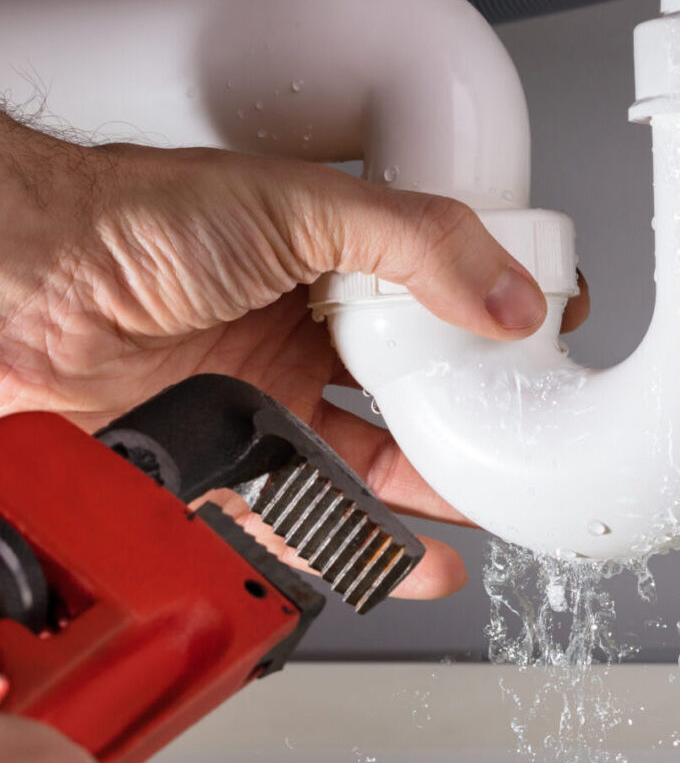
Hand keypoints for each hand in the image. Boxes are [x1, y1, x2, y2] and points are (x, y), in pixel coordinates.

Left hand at [0, 114, 588, 596]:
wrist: (21, 280)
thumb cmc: (136, 217)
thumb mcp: (302, 204)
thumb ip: (417, 242)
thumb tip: (507, 294)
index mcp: (335, 260)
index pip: (443, 292)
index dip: (496, 316)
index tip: (545, 343)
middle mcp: (306, 329)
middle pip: (415, 386)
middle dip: (473, 418)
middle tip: (522, 444)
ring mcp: (269, 396)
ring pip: (371, 457)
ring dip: (432, 490)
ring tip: (486, 510)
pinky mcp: (230, 458)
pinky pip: (308, 514)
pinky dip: (361, 542)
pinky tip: (409, 558)